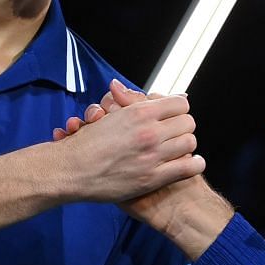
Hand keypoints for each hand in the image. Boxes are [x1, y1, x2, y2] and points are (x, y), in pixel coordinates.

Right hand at [52, 81, 204, 201]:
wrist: (71, 171)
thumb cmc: (86, 144)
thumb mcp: (108, 114)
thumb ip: (126, 101)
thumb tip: (126, 86)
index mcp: (139, 113)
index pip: (180, 103)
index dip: (177, 109)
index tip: (172, 116)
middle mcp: (149, 132)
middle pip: (188, 122)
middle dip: (182, 126)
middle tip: (174, 133)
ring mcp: (153, 155)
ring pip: (190, 142)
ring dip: (186, 145)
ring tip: (177, 148)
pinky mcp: (153, 178)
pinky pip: (189, 167)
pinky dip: (193, 164)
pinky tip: (189, 163)